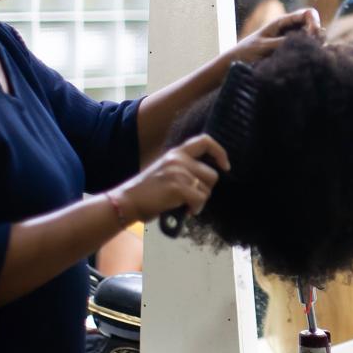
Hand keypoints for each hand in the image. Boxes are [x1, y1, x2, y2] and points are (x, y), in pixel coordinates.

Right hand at [111, 134, 229, 220]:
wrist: (127, 201)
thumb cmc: (147, 191)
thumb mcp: (166, 171)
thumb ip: (184, 169)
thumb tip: (206, 179)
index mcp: (176, 152)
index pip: (205, 141)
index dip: (220, 153)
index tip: (225, 166)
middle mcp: (179, 158)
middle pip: (212, 174)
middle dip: (206, 190)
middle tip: (192, 198)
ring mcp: (178, 172)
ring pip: (207, 189)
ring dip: (200, 201)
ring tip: (185, 205)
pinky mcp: (178, 187)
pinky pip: (200, 200)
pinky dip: (196, 209)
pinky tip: (185, 211)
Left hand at [226, 8, 320, 64]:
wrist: (236, 63)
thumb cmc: (247, 51)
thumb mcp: (265, 46)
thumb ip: (283, 43)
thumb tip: (305, 42)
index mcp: (283, 22)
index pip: (308, 13)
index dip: (315, 22)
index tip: (313, 35)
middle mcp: (290, 29)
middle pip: (314, 26)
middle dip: (317, 36)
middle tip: (313, 49)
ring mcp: (292, 41)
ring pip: (312, 40)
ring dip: (314, 47)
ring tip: (310, 57)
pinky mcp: (291, 53)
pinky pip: (306, 51)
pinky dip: (310, 55)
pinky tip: (306, 62)